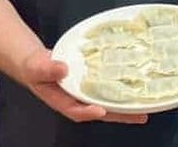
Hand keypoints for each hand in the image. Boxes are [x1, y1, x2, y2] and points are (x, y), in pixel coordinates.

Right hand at [21, 48, 147, 123]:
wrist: (36, 62)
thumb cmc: (33, 66)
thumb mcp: (35, 66)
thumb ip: (46, 69)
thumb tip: (63, 69)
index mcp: (61, 99)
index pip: (76, 110)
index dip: (89, 111)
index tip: (102, 110)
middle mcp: (76, 98)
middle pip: (100, 109)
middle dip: (119, 114)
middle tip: (140, 115)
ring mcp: (85, 91)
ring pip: (106, 98)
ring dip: (124, 102)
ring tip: (145, 104)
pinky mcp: (92, 81)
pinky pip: (107, 85)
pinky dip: (120, 85)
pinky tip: (135, 83)